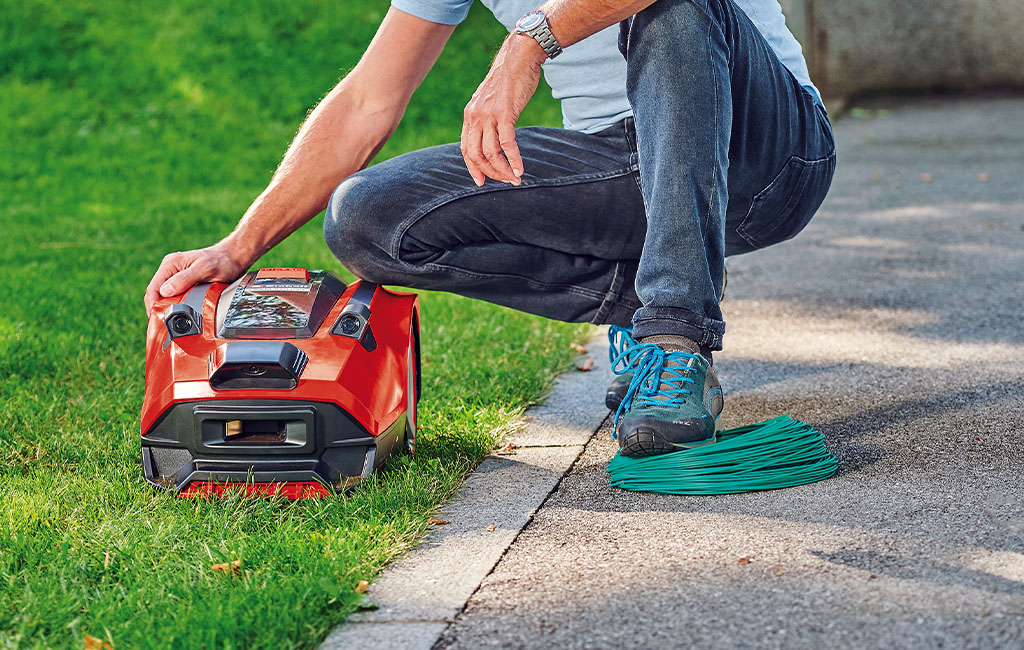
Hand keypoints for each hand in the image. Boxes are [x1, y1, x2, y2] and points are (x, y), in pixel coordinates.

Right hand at [144, 243, 249, 312]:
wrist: (234, 258)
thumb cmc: (222, 262)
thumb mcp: (204, 269)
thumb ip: (184, 279)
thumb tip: (165, 292)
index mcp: (171, 264)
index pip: (153, 288)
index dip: (152, 305)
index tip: (156, 318)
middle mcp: (170, 269)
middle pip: (156, 294)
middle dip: (158, 308)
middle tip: (164, 324)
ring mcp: (176, 276)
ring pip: (164, 297)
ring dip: (166, 308)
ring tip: (171, 322)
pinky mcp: (183, 282)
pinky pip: (174, 296)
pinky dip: (175, 305)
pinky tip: (179, 314)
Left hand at [461, 35, 545, 185]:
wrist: (518, 57)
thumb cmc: (509, 79)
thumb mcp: (490, 100)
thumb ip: (487, 117)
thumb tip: (492, 135)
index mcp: (470, 115)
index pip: (465, 149)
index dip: (473, 168)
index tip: (482, 181)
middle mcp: (475, 116)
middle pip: (476, 155)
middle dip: (490, 172)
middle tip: (505, 180)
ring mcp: (489, 115)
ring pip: (491, 152)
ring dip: (503, 170)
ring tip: (515, 178)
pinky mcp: (505, 113)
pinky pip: (507, 143)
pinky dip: (513, 160)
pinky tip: (520, 170)